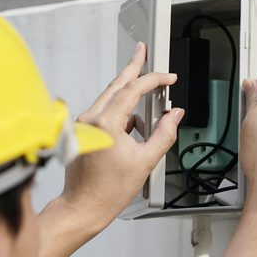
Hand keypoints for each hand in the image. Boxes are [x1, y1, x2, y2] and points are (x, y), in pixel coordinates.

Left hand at [61, 42, 183, 232]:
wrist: (83, 206)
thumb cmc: (107, 191)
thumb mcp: (146, 161)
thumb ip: (164, 133)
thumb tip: (174, 115)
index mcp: (105, 124)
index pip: (132, 90)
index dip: (153, 80)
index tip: (168, 78)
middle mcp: (90, 120)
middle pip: (115, 84)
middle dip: (133, 66)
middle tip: (142, 50)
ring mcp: (83, 125)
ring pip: (109, 97)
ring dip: (128, 90)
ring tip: (145, 87)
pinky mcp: (82, 132)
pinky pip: (103, 111)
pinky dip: (120, 109)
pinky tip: (134, 121)